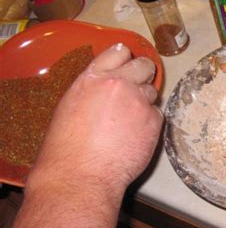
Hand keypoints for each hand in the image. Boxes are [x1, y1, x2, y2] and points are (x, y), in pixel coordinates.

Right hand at [27, 43, 162, 194]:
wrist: (80, 175)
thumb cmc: (66, 150)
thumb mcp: (71, 106)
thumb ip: (93, 90)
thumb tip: (106, 88)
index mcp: (93, 78)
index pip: (118, 51)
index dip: (125, 58)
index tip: (127, 64)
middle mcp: (119, 84)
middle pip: (143, 65)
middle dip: (143, 74)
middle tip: (137, 87)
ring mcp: (138, 101)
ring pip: (152, 91)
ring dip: (144, 102)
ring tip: (129, 122)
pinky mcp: (153, 120)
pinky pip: (157, 114)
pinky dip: (150, 123)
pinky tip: (135, 136)